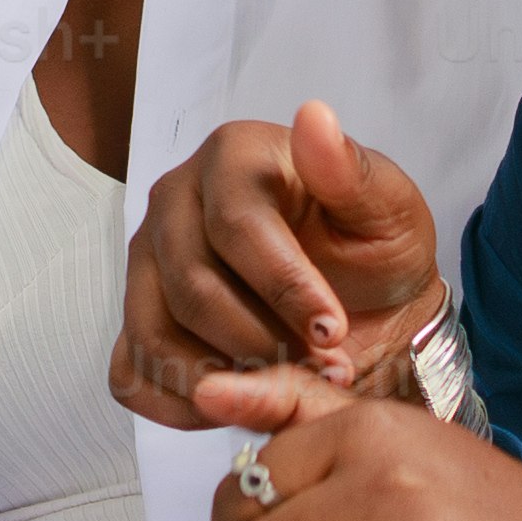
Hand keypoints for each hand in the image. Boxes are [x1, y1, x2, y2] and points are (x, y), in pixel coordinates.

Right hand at [119, 101, 443, 423]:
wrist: (367, 308)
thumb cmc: (376, 253)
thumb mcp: (390, 211)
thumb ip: (352, 171)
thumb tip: (313, 117)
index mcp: (232, 158)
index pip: (236, 227)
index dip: (285, 289)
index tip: (332, 332)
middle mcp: (175, 202)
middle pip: (190, 288)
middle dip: (260, 343)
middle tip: (320, 370)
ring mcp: (146, 263)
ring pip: (155, 334)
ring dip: (225, 379)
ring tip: (286, 388)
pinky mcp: (137, 318)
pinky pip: (131, 372)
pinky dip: (179, 403)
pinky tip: (239, 402)